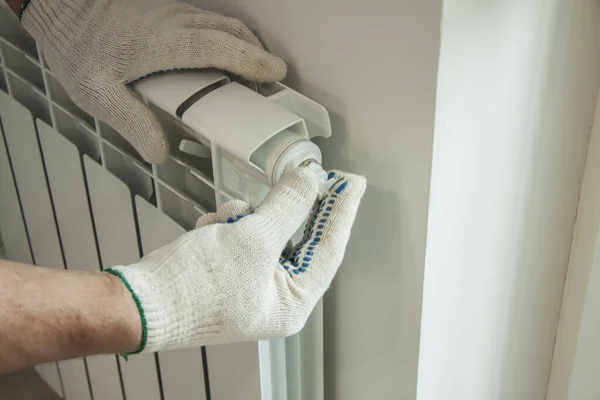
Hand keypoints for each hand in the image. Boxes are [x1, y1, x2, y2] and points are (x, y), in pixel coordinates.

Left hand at [21, 0, 285, 162]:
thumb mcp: (97, 93)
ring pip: (223, 23)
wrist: (62, 8)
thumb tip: (162, 153)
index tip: (276, 74)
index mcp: (164, 44)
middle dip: (257, 53)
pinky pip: (210, 21)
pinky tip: (225, 56)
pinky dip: (229, 38)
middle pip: (230, 32)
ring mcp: (174, 12)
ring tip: (254, 70)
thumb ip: (133, 123)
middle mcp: (176, 23)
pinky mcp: (169, 10)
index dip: (251, 60)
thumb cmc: (79, 51)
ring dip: (245, 44)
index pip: (218, 48)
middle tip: (272, 80)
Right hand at [106, 168, 365, 353]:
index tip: (352, 181)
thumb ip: (288, 206)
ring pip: (268, 234)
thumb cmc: (198, 283)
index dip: (341, 212)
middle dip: (290, 208)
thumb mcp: (252, 239)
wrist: (139, 302)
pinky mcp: (230, 274)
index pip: (329, 249)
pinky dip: (231, 226)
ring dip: (251, 216)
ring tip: (230, 216)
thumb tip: (312, 178)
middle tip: (307, 173)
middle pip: (299, 240)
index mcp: (292, 303)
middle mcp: (277, 298)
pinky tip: (211, 225)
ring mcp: (251, 286)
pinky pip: (244, 239)